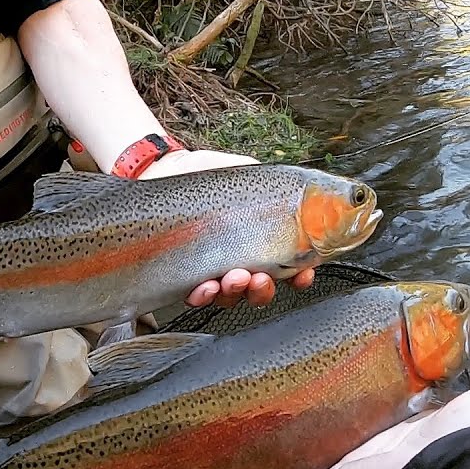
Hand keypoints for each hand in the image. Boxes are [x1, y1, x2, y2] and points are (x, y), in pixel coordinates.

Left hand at [138, 149, 316, 307]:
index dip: (299, 278)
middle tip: (259, 278)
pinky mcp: (183, 275)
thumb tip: (302, 198)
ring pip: (230, 297)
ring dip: (235, 293)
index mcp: (259, 243)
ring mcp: (211, 270)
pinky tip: (206, 286)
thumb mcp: (250, 177)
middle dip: (262, 289)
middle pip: (258, 291)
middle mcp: (238, 261)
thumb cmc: (210, 176)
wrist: (167, 171)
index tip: (302, 275)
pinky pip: (197, 297)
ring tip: (233, 278)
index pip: (287, 270)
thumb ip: (277, 191)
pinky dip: (204, 297)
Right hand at [290, 365, 469, 468]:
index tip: (355, 379)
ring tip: (277, 420)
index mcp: (418, 432)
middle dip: (336, 421)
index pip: (392, 416)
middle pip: (356, 436)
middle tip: (307, 393)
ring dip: (306, 444)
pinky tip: (267, 459)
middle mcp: (387, 451)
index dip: (377, 401)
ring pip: (326, 457)